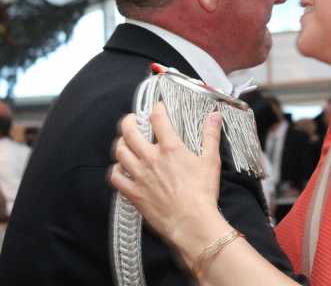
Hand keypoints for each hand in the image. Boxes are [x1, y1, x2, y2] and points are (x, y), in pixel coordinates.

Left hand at [108, 102, 223, 249]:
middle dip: (129, 120)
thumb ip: (211, 136)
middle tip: (132, 119)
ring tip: (125, 141)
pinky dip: (116, 169)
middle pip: (129, 131)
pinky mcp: (133, 192)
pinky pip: (115, 177)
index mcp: (170, 148)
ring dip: (121, 142)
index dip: (156, 108)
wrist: (191, 223)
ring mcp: (139, 175)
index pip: (157, 118)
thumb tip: (214, 116)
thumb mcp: (211, 161)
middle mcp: (150, 158)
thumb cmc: (202, 193)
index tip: (157, 107)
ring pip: (120, 151)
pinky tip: (121, 167)